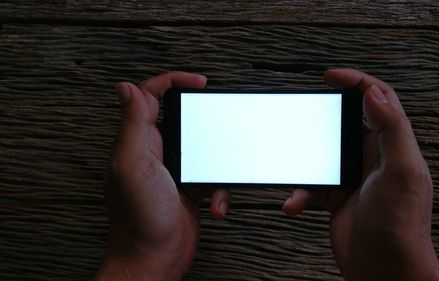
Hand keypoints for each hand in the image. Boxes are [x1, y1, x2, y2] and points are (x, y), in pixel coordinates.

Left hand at [95, 72, 229, 280]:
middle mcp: (154, 152)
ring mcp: (173, 170)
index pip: (150, 96)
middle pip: (179, 118)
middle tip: (219, 119)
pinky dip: (219, 190)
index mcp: (137, 141)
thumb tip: (126, 87)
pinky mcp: (189, 187)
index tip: (198, 82)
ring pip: (201, 147)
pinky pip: (211, 176)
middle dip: (201, 118)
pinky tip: (216, 205)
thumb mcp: (133, 166)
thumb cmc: (140, 219)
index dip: (173, 81)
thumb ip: (132, 126)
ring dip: (216, 161)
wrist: (155, 259)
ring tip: (217, 179)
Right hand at [282, 69, 438, 280]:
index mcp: (392, 144)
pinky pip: (310, 186)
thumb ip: (392, 129)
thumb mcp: (402, 172)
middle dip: (323, 115)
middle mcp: (372, 157)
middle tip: (303, 109)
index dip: (356, 81)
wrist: (384, 269)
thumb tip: (375, 91)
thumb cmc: (401, 224)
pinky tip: (293, 203)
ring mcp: (352, 177)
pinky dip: (298, 194)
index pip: (379, 99)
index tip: (330, 76)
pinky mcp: (335, 197)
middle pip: (345, 121)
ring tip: (289, 164)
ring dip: (303, 161)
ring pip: (321, 154)